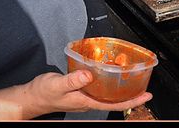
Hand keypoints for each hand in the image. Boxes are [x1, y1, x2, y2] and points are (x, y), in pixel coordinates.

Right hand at [26, 70, 152, 116]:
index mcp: (86, 102)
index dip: (131, 101)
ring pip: (108, 94)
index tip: (146, 95)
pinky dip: (109, 82)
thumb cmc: (43, 93)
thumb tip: (89, 74)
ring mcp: (86, 96)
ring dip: (121, 88)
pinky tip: (111, 74)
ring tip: (133, 78)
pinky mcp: (81, 89)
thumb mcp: (57, 84)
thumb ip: (73, 80)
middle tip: (145, 84)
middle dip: (131, 94)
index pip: (114, 104)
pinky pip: (100, 87)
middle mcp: (89, 100)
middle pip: (115, 100)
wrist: (32, 97)